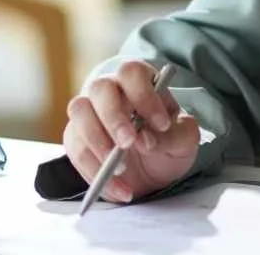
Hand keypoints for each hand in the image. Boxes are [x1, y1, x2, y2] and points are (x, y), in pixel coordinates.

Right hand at [62, 60, 199, 203]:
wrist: (153, 170)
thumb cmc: (168, 142)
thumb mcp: (184, 140)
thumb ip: (174, 136)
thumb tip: (146, 140)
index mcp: (140, 81)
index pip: (132, 73)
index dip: (144, 96)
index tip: (161, 124)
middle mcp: (110, 90)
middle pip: (100, 88)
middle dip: (114, 118)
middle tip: (129, 144)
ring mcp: (89, 111)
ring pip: (79, 111)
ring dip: (97, 141)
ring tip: (121, 169)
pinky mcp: (76, 137)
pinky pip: (75, 148)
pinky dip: (94, 170)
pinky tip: (118, 187)